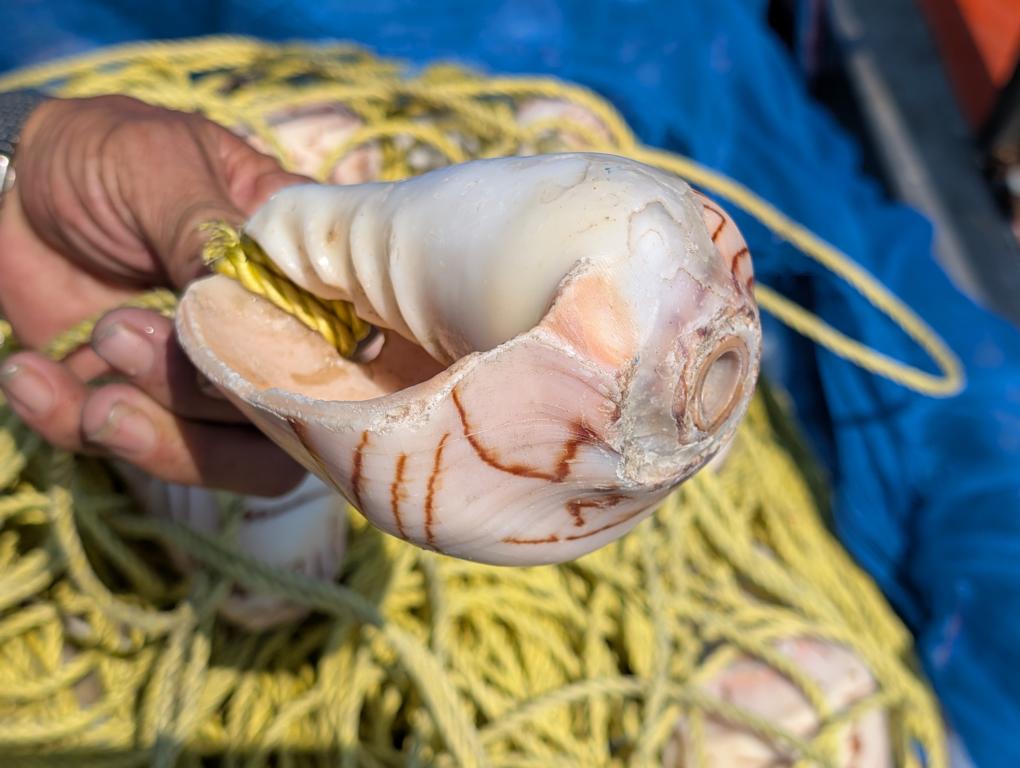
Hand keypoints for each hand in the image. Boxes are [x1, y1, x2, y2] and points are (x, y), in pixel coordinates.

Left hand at [0, 95, 307, 494]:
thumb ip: (204, 234)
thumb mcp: (161, 169)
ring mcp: (205, 382)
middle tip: (123, 332)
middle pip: (291, 425)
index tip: (255, 360)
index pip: (347, 349)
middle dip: (207, 399)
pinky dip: (69, 422)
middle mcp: (268, 339)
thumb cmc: (106, 154)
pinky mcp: (135, 403)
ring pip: (222, 457)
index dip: (326, 380)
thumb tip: (248, 300)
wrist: (13, 183)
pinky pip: (124, 447)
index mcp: (297, 277)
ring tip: (94, 347)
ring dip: (152, 427)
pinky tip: (27, 373)